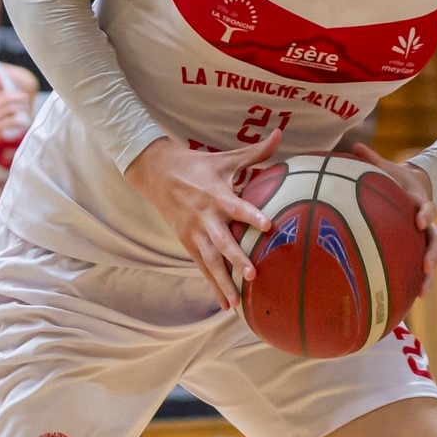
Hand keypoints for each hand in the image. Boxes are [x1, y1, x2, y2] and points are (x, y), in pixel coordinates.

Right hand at [0, 90, 30, 155]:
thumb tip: (12, 113)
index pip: (0, 95)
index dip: (11, 94)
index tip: (19, 95)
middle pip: (6, 98)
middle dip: (17, 97)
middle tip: (26, 98)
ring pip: (10, 108)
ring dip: (19, 108)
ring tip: (26, 110)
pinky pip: (10, 122)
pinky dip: (19, 122)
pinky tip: (23, 124)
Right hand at [124, 130, 281, 308]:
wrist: (155, 172)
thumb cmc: (197, 164)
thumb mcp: (225, 158)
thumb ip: (256, 151)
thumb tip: (281, 132)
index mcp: (216, 195)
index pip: (237, 206)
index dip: (251, 215)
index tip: (268, 224)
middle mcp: (205, 217)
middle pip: (222, 241)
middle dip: (236, 258)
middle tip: (252, 274)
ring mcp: (194, 232)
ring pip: (210, 261)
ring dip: (223, 282)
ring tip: (237, 303)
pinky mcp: (187, 242)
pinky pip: (202, 267)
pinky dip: (213, 285)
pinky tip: (227, 305)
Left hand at [349, 143, 436, 290]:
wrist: (415, 185)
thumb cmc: (395, 178)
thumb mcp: (386, 168)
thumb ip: (372, 159)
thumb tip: (354, 145)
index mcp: (420, 202)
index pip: (427, 208)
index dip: (424, 213)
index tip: (419, 220)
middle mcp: (427, 222)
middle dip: (434, 253)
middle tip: (427, 266)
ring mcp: (426, 237)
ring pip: (434, 256)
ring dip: (430, 274)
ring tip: (422, 292)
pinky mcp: (420, 248)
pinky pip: (422, 266)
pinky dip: (418, 281)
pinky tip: (408, 300)